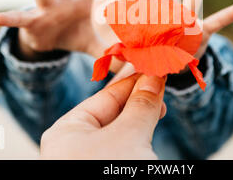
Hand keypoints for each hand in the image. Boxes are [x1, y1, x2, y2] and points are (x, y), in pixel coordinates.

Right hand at [0, 0, 105, 59]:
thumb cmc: (72, 35)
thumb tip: (126, 63)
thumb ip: (108, 50)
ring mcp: (46, 10)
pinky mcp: (32, 22)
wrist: (49, 44)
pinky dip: (8, 19)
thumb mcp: (92, 44)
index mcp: (80, 1)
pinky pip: (19, 20)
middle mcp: (63, 1)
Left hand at [40, 73, 165, 159]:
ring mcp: (91, 161)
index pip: (107, 95)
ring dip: (143, 116)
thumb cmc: (111, 173)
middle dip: (141, 97)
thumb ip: (142, 105)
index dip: (134, 78)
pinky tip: (152, 125)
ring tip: (162, 104)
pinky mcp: (110, 169)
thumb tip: (155, 76)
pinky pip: (126, 147)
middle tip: (165, 81)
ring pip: (122, 131)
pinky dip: (141, 135)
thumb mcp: (129, 136)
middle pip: (114, 112)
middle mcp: (76, 145)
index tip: (156, 64)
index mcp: (68, 131)